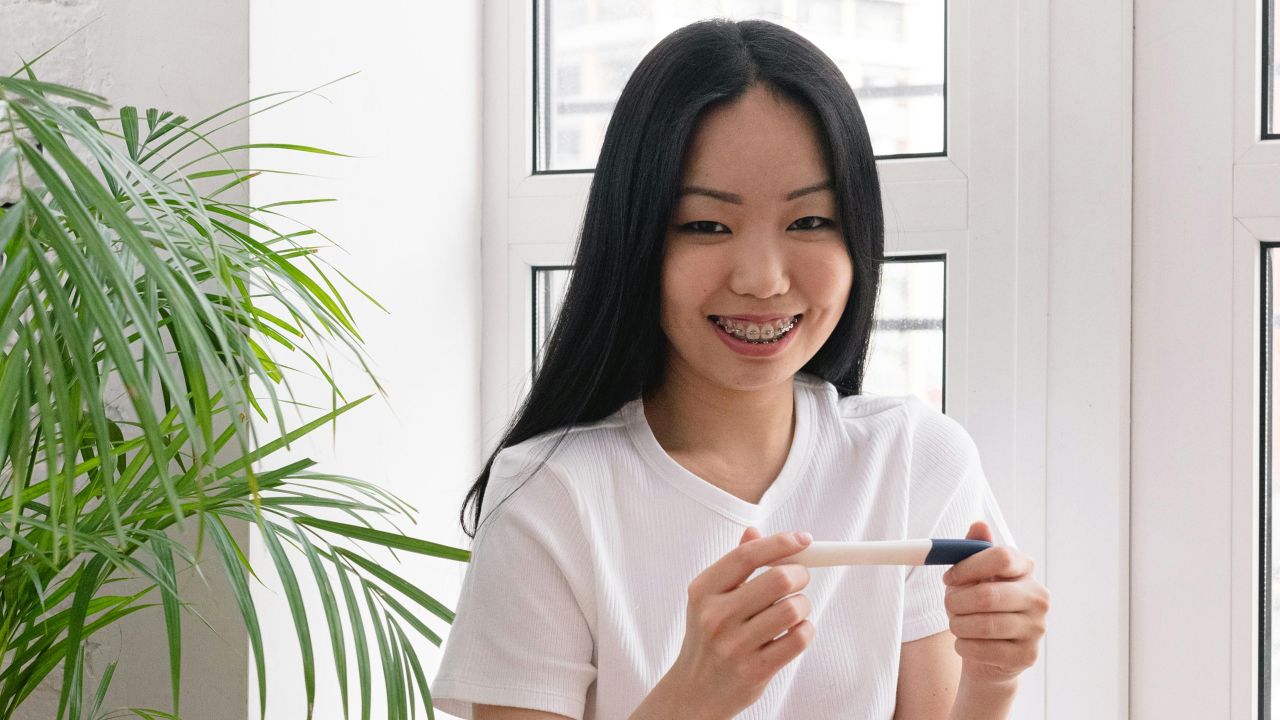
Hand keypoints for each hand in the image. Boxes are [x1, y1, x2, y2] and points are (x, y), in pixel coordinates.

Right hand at [661, 527, 815, 718]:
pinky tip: (794, 631)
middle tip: (801, 577)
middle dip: (801, 573)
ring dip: (804, 605)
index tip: (803, 539)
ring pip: (793, 609)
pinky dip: (805, 629)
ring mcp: (735, 645)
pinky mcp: (755, 669)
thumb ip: (734, 566)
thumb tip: (754, 532)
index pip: (747, 556)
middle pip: (778, 580)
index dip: (780, 543)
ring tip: (795, 608)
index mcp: (704, 591)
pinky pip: (798, 638)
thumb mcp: (709, 598)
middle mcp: (716, 616)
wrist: (694, 690)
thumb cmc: (708, 638)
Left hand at [941, 521, 1049, 686]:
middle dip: (957, 602)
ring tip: (957, 625)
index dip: (967, 567)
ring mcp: (1037, 627)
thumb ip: (973, 550)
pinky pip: (983, 650)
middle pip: (988, 595)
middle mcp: (1037, 596)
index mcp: (1026, 569)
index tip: (948, 577)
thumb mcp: (972, 575)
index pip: (1001, 557)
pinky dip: (964, 647)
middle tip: (949, 606)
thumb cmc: (977, 607)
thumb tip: (979, 525)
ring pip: (983, 625)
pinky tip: (967, 644)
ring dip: (958, 626)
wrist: (988, 653)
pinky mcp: (1028, 655)